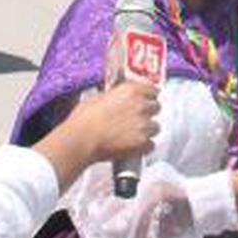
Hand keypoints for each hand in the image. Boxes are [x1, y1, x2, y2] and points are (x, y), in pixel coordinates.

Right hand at [33, 81, 159, 192]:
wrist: (81, 140)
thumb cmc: (84, 120)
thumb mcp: (97, 97)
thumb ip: (114, 96)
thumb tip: (116, 99)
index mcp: (132, 91)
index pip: (153, 90)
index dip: (148, 96)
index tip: (146, 100)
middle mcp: (141, 106)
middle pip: (156, 108)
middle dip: (148, 113)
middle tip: (137, 118)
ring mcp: (144, 125)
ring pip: (155, 127)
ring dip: (147, 130)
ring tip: (132, 134)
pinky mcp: (142, 143)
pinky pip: (151, 145)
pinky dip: (144, 147)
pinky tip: (133, 146)